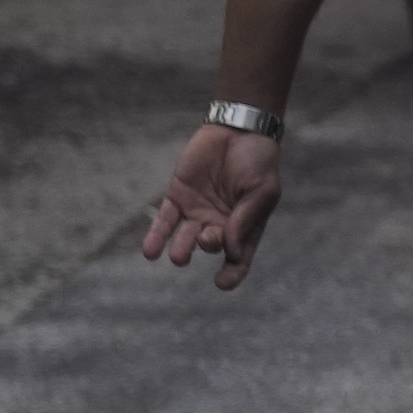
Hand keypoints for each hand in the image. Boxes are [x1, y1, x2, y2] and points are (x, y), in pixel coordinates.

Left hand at [140, 123, 285, 292]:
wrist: (237, 129)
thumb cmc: (258, 160)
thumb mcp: (262, 190)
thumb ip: (246, 218)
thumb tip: (230, 248)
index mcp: (245, 226)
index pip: (238, 257)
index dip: (232, 273)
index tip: (222, 282)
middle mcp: (220, 223)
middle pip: (211, 245)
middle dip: (208, 245)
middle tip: (206, 237)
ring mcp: (197, 212)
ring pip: (185, 238)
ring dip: (181, 250)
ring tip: (179, 257)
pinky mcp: (177, 197)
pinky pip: (164, 222)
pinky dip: (156, 237)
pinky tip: (150, 252)